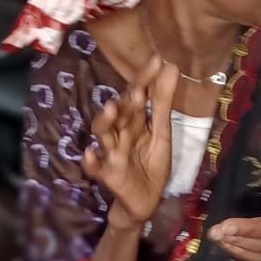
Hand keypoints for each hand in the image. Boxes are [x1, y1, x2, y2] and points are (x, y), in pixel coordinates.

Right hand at [83, 55, 178, 230]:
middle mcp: (120, 132)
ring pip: (104, 134)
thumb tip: (172, 66)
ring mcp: (111, 152)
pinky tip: (89, 153)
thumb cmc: (150, 163)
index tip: (157, 60)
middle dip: (127, 102)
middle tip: (139, 90)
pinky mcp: (107, 174)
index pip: (137, 94)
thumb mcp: (161, 131)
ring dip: (105, 122)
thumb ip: (163, 101)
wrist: (145, 200)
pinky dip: (90, 161)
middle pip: (120, 113)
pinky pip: (95, 167)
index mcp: (134, 120)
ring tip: (111, 109)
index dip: (145, 78)